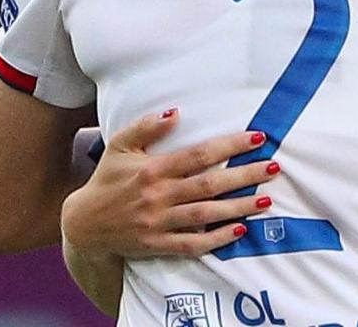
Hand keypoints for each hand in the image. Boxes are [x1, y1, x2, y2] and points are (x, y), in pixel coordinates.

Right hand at [61, 108, 280, 257]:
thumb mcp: (119, 146)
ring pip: (206, 214)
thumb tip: (175, 112)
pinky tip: (240, 231)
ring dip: (238, 207)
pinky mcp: (158, 244)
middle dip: (244, 176)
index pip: (199, 155)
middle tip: (273, 168)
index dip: (230, 146)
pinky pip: (193, 243)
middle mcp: (158, 195)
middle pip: (209, 185)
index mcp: (153, 169)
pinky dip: (217, 239)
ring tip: (266, 200)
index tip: (257, 137)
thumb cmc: (107, 179)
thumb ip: (145, 127)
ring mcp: (159, 222)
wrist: (83, 225)